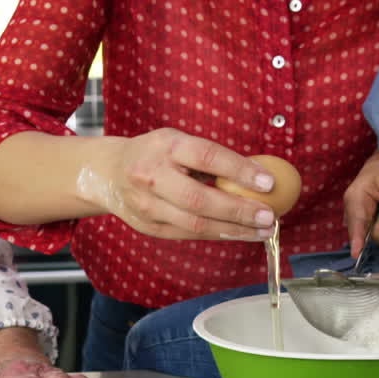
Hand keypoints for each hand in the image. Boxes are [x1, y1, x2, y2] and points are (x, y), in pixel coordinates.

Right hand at [80, 128, 279, 241]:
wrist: (108, 173)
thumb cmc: (155, 154)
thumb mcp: (177, 142)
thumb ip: (210, 157)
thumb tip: (258, 175)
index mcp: (165, 146)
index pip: (206, 157)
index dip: (239, 170)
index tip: (268, 182)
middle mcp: (152, 176)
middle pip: (199, 199)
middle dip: (239, 210)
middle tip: (269, 216)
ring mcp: (147, 206)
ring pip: (195, 224)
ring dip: (233, 230)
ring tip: (262, 230)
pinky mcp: (148, 227)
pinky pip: (188, 234)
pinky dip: (217, 234)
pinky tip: (238, 233)